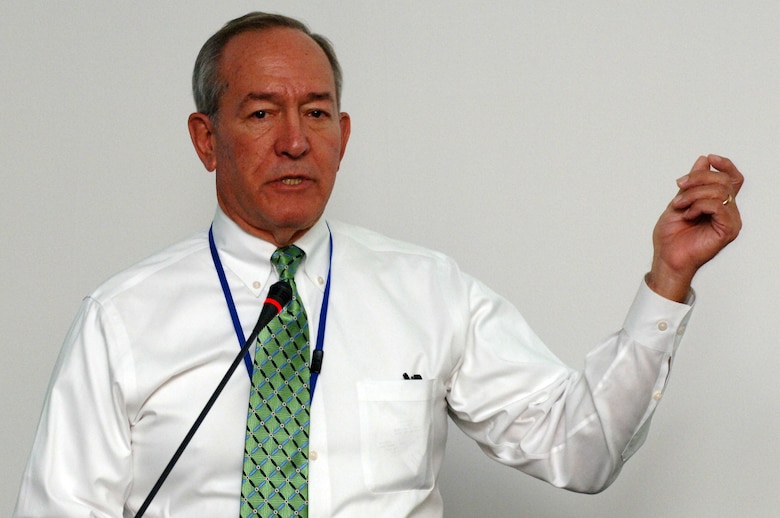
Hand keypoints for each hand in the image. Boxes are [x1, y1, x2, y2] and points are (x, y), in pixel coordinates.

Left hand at [647, 154, 742, 301]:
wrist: (666, 258)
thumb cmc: (671, 236)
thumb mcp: (679, 201)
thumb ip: (692, 183)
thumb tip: (703, 161)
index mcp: (718, 205)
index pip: (732, 179)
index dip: (725, 165)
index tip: (709, 158)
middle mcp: (728, 212)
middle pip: (723, 180)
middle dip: (698, 179)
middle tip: (679, 186)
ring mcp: (730, 221)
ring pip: (719, 191)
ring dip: (693, 194)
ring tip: (679, 205)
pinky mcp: (727, 230)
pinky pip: (717, 206)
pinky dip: (698, 206)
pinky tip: (688, 215)